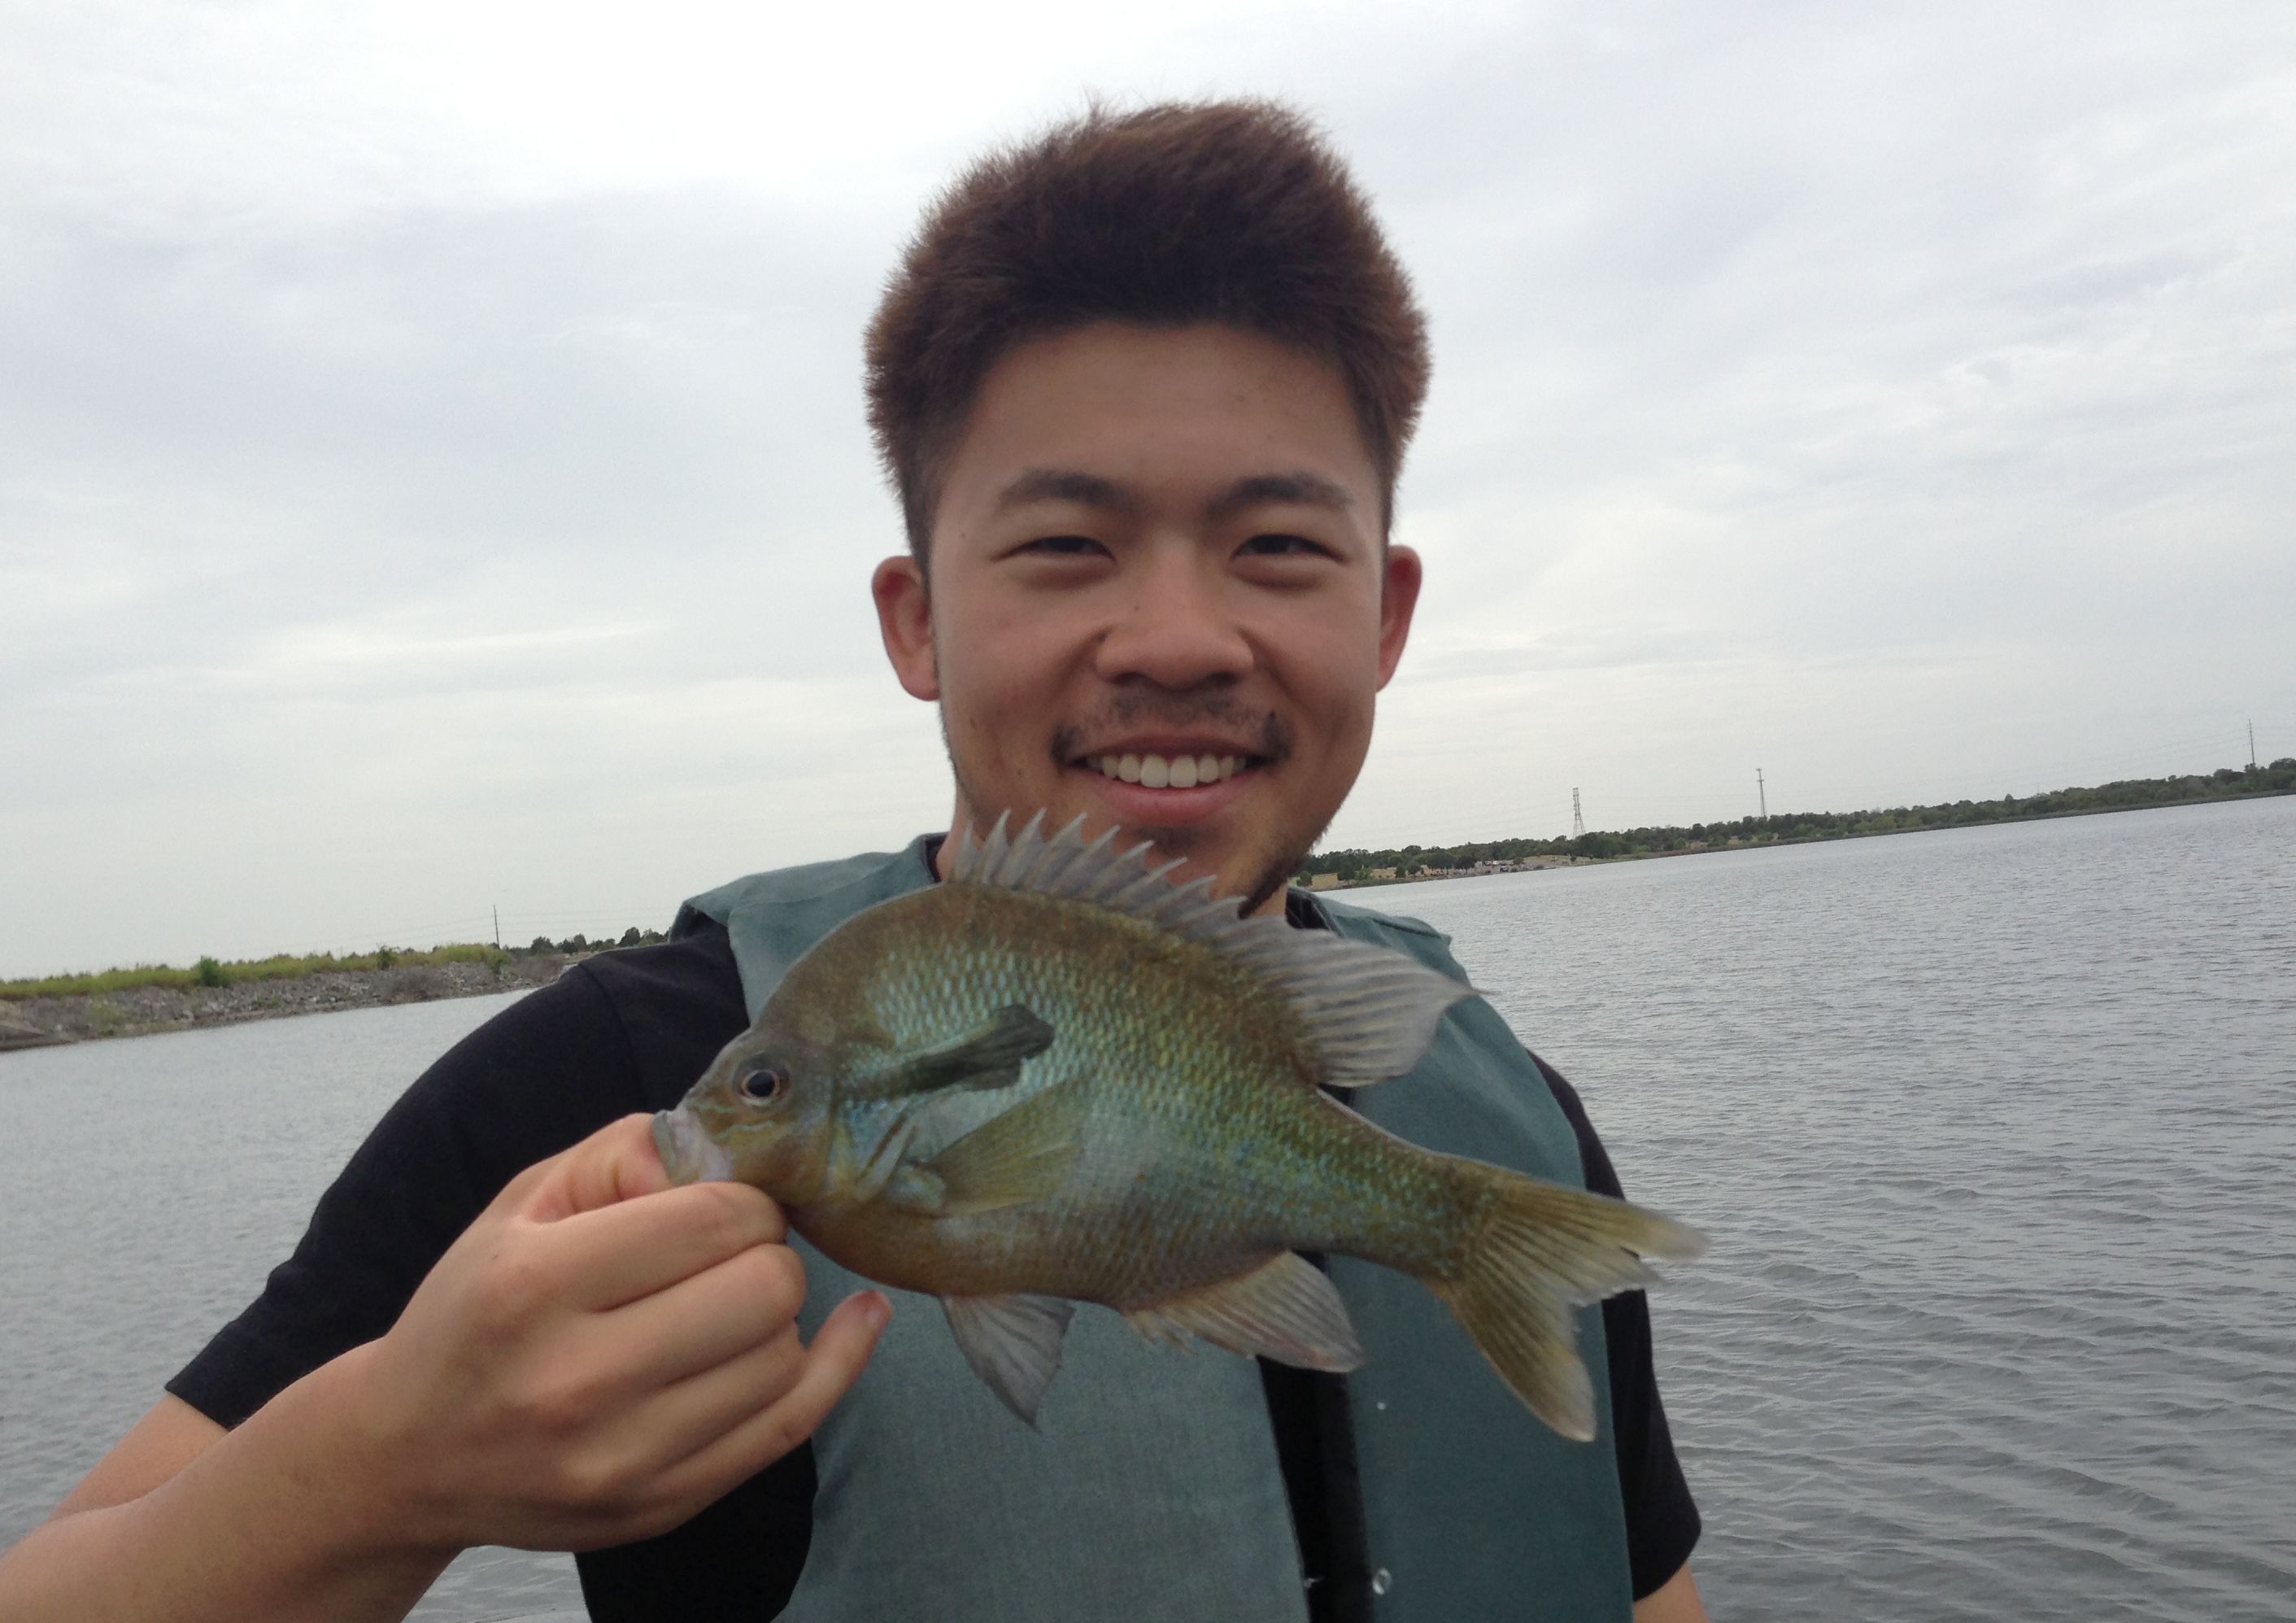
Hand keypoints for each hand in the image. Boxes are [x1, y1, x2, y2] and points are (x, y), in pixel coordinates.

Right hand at [348, 1114, 887, 1553]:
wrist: (407, 1456)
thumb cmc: (474, 1313)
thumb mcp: (521, 1206)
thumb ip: (622, 1153)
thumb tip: (722, 1146)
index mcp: (535, 1287)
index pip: (712, 1219)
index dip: (741, 1199)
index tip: (723, 1207)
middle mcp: (576, 1381)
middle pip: (763, 1289)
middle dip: (764, 1254)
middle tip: (727, 1257)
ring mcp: (621, 1458)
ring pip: (783, 1356)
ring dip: (776, 1315)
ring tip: (726, 1307)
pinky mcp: (657, 1507)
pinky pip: (790, 1427)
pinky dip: (839, 1364)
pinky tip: (860, 1321)